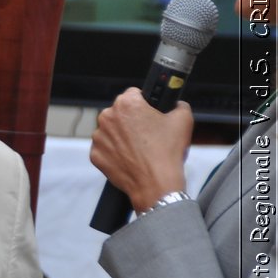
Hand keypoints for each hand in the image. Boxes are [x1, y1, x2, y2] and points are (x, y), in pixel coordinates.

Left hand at [90, 88, 192, 212]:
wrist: (156, 183)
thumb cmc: (167, 152)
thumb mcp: (183, 120)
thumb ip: (178, 104)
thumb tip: (176, 103)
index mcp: (126, 104)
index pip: (134, 94)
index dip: (144, 103)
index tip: (149, 112)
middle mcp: (107, 117)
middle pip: (120, 113)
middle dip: (132, 120)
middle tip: (147, 133)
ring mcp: (98, 137)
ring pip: (111, 131)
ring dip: (122, 136)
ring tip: (140, 149)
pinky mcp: (95, 154)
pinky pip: (105, 149)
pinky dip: (115, 152)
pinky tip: (130, 158)